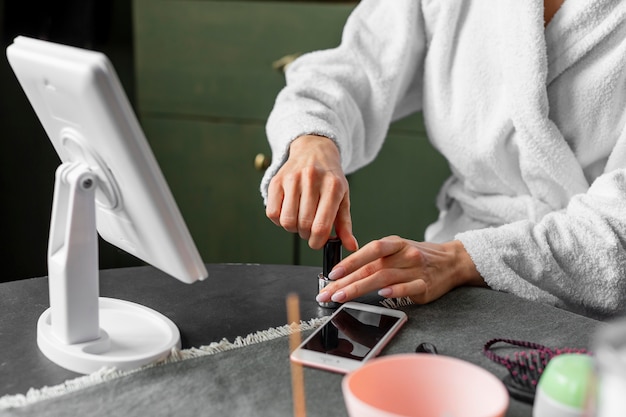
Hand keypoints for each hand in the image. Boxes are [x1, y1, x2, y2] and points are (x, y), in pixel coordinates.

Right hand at [265, 135, 357, 250]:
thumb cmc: (330, 177)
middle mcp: (312, 180)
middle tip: (310, 229)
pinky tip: (288, 213)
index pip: (321, 226)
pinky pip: (272, 212)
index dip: (318, 241)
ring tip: (299, 221)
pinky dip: (279, 220)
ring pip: (287, 221)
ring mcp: (292, 179)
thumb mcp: (343, 197)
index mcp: (333, 186)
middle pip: (304, 225)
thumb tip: (351, 246)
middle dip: (306, 235)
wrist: (314, 150)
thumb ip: (345, 224)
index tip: (317, 242)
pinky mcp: (276, 181)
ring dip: (293, 228)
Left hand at [315, 236, 484, 303]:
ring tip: (342, 297)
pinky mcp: (425, 285)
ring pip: (384, 278)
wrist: (451, 262)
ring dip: (360, 288)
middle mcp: (404, 254)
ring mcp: (415, 269)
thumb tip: (345, 274)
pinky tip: (382, 294)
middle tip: (328, 293)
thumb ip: (375, 260)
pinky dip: (395, 291)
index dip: (349, 261)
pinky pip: (409, 287)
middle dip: (346, 282)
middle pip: (371, 268)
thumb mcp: (397, 250)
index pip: (369, 250)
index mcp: (395, 244)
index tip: (332, 274)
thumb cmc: (418, 257)